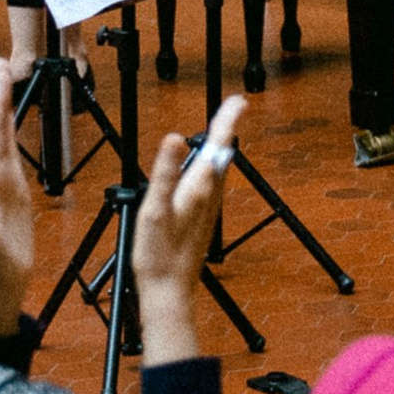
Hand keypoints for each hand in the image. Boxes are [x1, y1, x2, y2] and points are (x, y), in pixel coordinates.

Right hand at [132, 95, 245, 366]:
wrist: (168, 294)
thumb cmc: (158, 255)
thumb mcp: (154, 210)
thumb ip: (165, 172)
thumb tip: (174, 137)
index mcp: (200, 187)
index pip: (219, 144)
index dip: (228, 119)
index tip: (239, 99)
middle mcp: (209, 195)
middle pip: (221, 153)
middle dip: (226, 127)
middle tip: (233, 106)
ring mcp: (207, 208)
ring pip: (219, 169)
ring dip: (221, 146)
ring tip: (222, 129)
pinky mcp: (201, 219)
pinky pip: (212, 183)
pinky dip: (212, 165)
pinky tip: (206, 170)